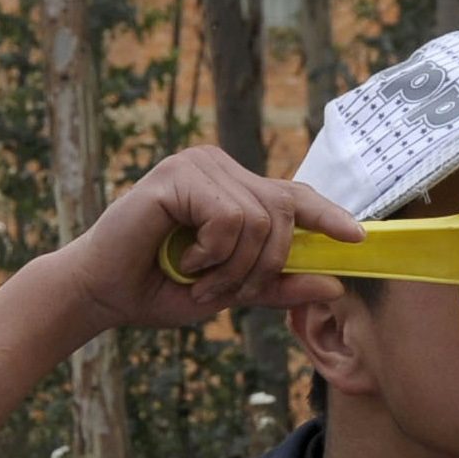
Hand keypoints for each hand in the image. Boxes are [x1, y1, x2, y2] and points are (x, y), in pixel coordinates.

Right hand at [50, 146, 362, 332]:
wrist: (100, 293)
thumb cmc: (155, 289)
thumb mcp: (227, 292)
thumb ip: (276, 286)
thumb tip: (333, 284)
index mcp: (232, 187)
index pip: (293, 195)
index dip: (328, 216)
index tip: (358, 238)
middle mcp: (219, 166)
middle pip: (283, 214)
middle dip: (262, 266)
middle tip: (218, 291)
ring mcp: (198, 164)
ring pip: (259, 221)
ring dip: (232, 267)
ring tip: (195, 278)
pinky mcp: (179, 175)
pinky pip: (229, 219)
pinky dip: (212, 253)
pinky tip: (181, 260)